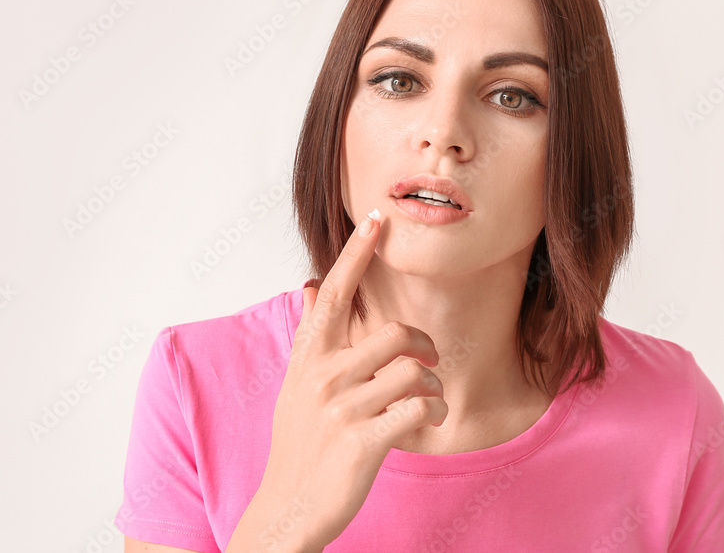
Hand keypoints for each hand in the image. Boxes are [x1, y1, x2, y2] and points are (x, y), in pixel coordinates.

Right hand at [228, 210, 448, 551]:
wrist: (288, 505)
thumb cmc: (299, 442)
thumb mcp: (296, 384)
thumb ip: (311, 336)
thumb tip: (314, 285)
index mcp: (309, 357)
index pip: (337, 291)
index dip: (358, 252)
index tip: (377, 218)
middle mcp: (323, 375)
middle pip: (397, 333)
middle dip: (425, 347)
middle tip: (427, 361)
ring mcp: (342, 408)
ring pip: (414, 370)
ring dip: (432, 385)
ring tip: (425, 401)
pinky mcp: (363, 440)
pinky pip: (419, 406)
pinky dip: (434, 411)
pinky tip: (425, 422)